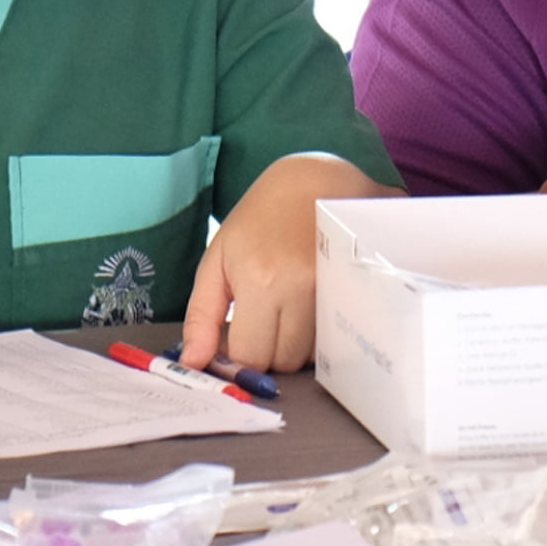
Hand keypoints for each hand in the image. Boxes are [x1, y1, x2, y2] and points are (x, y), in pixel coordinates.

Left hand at [178, 154, 391, 372]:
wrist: (314, 183)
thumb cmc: (259, 220)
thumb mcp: (217, 260)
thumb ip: (200, 315)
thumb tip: (193, 362)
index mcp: (259, 279)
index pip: (250, 356)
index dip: (239, 355)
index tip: (237, 336)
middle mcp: (299, 288)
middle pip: (282, 361)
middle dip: (268, 350)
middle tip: (262, 318)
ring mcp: (331, 290)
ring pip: (310, 356)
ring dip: (294, 345)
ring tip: (286, 309)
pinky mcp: (352, 291)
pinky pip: (333, 341)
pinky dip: (317, 336)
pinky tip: (309, 309)